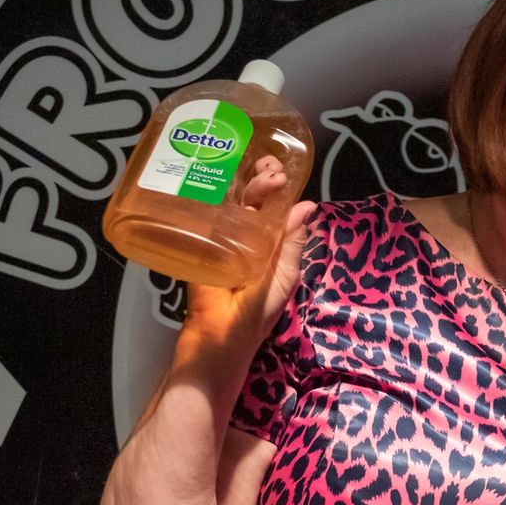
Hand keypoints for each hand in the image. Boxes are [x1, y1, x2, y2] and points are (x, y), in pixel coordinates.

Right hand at [181, 156, 314, 348]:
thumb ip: (293, 242)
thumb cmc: (258, 310)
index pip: (273, 208)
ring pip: (231, 202)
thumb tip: (307, 205)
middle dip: (263, 181)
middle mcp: (245, 234)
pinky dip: (212, 197)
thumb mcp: (285, 275)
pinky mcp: (199, 240)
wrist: (221, 333)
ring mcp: (220, 235)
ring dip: (244, 184)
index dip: (277, 188)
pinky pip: (205, 215)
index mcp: (269, 242)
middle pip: (252, 200)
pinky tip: (220, 182)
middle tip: (270, 171)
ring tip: (260, 174)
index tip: (280, 173)